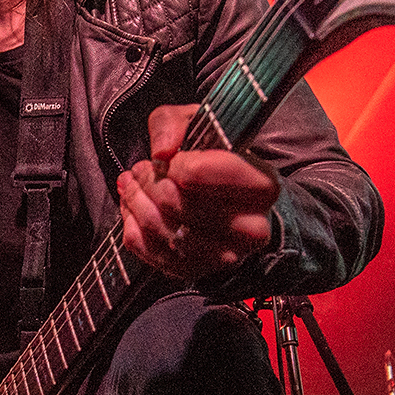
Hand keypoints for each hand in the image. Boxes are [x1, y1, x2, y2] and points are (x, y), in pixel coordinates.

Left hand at [117, 104, 279, 280]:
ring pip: (162, 230)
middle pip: (177, 204)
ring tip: (134, 185)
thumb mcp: (197, 123)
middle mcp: (252, 228)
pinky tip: (134, 208)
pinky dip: (132, 227)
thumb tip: (162, 150)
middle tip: (142, 169)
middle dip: (149, 182)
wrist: (229, 199)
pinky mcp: (199, 271)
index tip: (167, 158)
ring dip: (136, 203)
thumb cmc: (215, 159)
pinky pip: (150, 252)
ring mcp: (226, 256)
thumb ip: (174, 123)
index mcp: (262, 186)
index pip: (197, 173)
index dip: (171, 163)